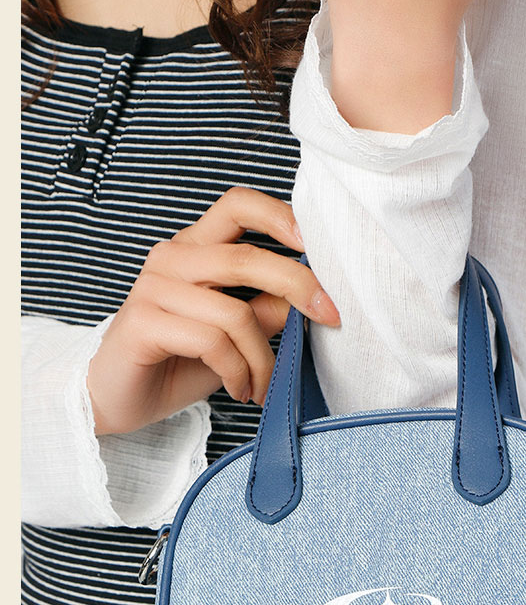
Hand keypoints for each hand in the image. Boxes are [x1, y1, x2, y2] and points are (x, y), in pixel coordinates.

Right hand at [86, 187, 339, 435]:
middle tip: (330, 316)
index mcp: (196, 248)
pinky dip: (237, 372)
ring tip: (263, 384)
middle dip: (298, 286)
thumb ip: (268, 309)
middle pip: (246, 256)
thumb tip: (313, 295)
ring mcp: (153, 288)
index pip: (239, 204)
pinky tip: (240, 390)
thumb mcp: (236, 335)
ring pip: (234, 313)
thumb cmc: (179, 362)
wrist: (117, 399)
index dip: (281, 216)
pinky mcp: (143, 323)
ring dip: (262, 357)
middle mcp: (172, 258)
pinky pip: (211, 342)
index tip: (319, 245)